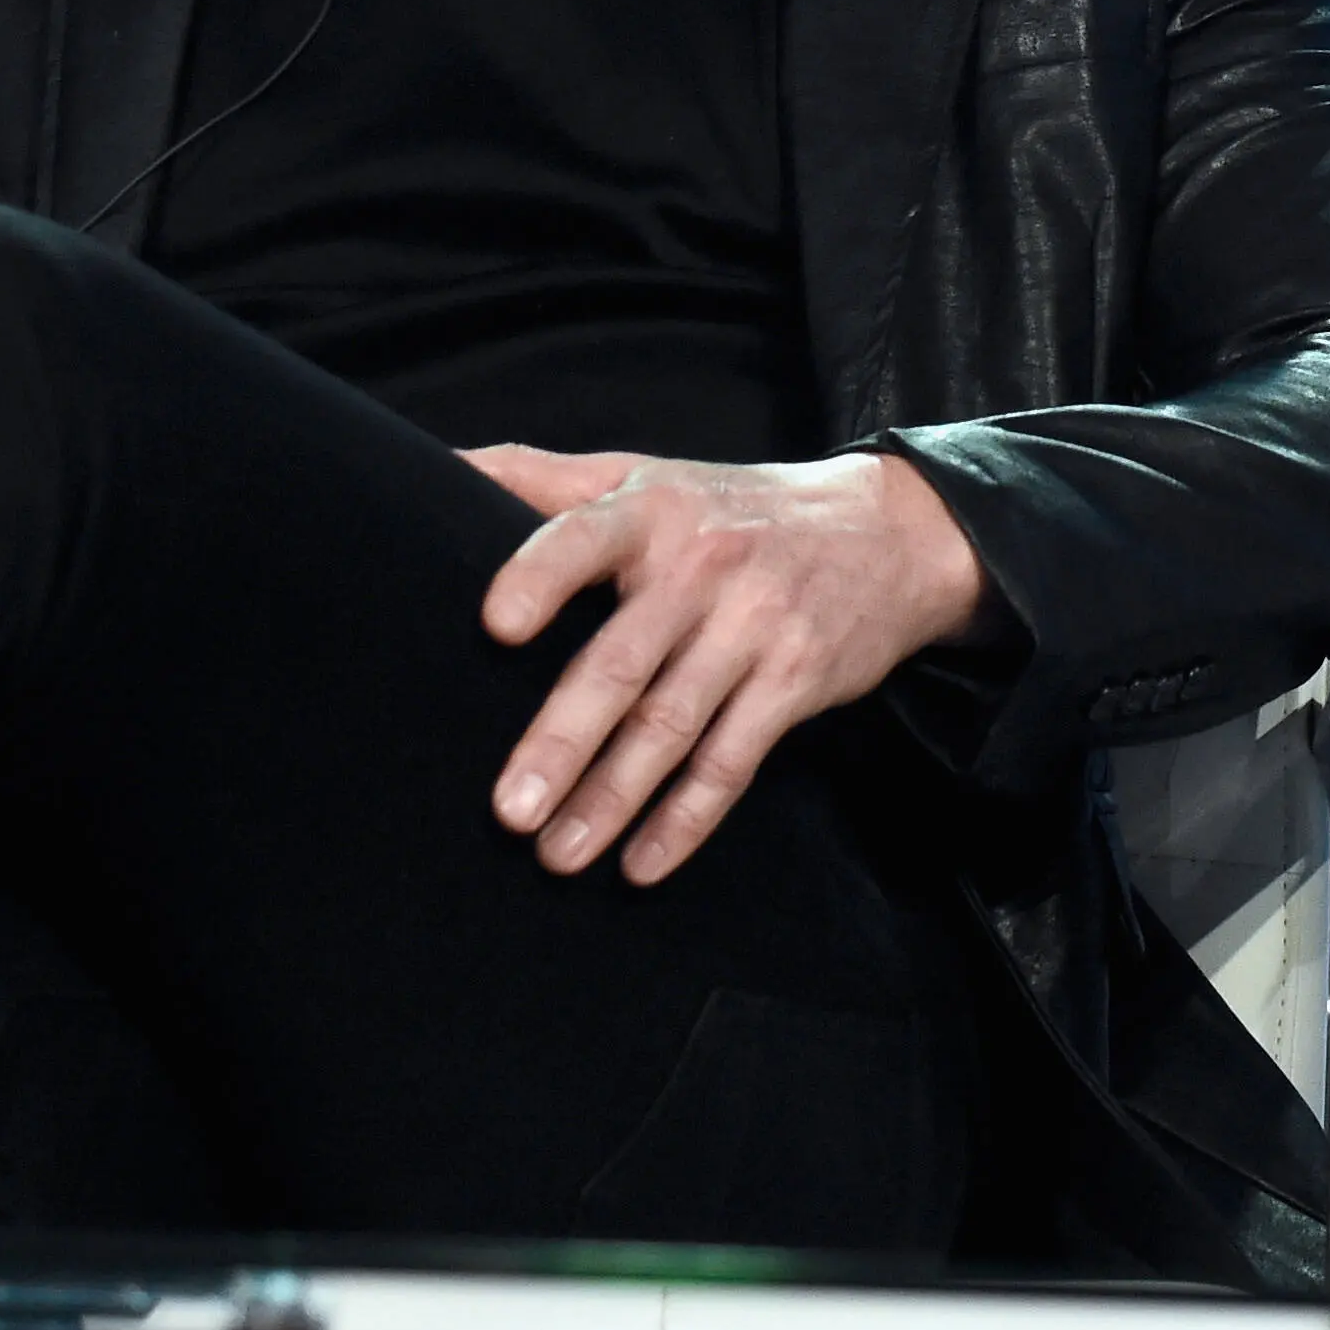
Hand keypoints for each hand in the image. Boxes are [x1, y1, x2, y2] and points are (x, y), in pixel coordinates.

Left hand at [470, 445, 987, 885]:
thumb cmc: (736, 507)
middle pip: (623, 662)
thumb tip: (439, 465)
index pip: (586, 537)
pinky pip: (733, 760)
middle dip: (564, 740)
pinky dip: (688, 818)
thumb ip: (543, 477)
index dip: (542, 577)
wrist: (890, 530)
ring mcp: (755, 627)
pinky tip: (643, 864)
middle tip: (510, 811)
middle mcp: (704, 566)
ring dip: (613, 798)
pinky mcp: (796, 680)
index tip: (496, 625)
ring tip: (556, 854)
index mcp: (653, 511)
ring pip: (672, 725)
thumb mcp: (648, 473)